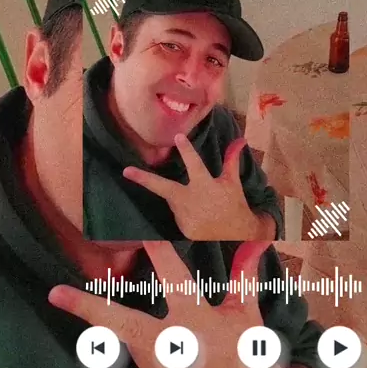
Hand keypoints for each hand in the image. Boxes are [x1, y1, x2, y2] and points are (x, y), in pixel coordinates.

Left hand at [48, 241, 281, 367]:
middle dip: (87, 308)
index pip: (172, 276)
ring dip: (141, 336)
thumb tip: (255, 243)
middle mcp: (174, 346)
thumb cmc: (248, 352)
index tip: (138, 231)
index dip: (156, 250)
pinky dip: (157, 363)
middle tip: (56, 295)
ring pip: (134, 345)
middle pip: (122, 323)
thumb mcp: (245, 312)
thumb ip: (242, 276)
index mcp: (197, 319)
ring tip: (176, 343)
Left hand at [122, 134, 269, 240]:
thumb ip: (231, 159)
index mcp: (206, 185)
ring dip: (178, 197)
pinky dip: (183, 211)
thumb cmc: (234, 201)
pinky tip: (196, 214)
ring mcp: (187, 217)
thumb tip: (240, 140)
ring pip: (172, 200)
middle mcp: (193, 201)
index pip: (194, 164)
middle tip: (126, 171)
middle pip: (164, 188)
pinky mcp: (184, 229)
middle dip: (144, 180)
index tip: (178, 137)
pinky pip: (177, 214)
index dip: (187, 150)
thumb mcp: (232, 180)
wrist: (238, 230)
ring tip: (198, 203)